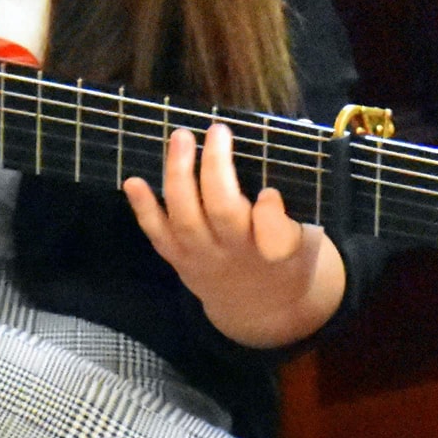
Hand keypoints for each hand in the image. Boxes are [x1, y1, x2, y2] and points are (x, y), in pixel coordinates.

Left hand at [123, 123, 345, 349]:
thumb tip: (272, 188)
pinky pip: (157, 234)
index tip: (269, 192)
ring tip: (181, 137)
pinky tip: (133, 181)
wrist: (258, 308)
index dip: (270, 214)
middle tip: (217, 130)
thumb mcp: (304, 245)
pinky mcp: (178, 259)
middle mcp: (236, 253)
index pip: (276, 235)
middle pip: (222, 212)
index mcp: (276, 250)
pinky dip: (143, 208)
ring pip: (185, 217)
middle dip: (216, 169)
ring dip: (179, 174)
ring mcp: (202, 256)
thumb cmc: (284, 260)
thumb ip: (289, 220)